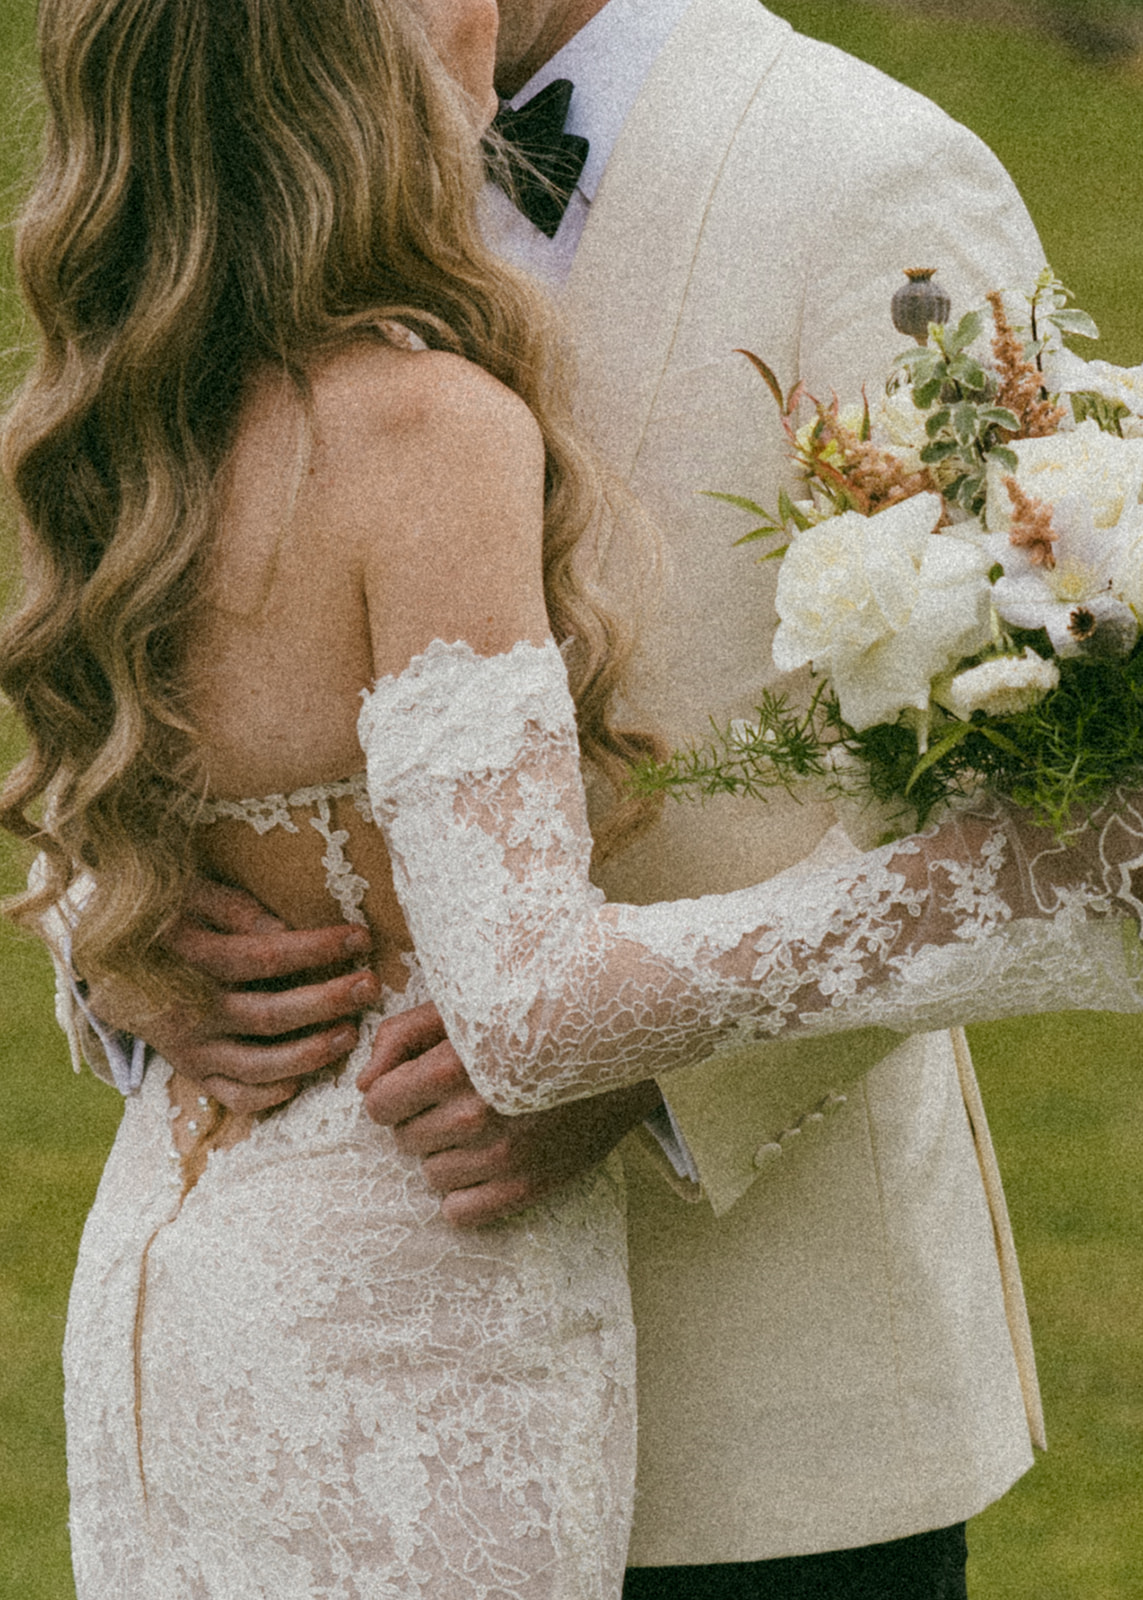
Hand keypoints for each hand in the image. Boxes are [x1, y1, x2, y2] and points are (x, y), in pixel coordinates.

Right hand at [87, 878, 380, 1112]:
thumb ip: (235, 909)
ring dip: (309, 1054)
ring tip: (350, 1034)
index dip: (316, 948)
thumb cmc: (166, 919)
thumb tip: (285, 931)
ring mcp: (190, 1048)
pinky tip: (301, 1080)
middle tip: (369, 986)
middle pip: (269, 1015)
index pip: (264, 956)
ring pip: (257, 1065)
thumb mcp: (192, 896)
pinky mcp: (191, 1072)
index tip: (361, 937)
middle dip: (327, 1001)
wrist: (107, 964)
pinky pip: (233, 1096)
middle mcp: (189, 1011)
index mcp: (190, 959)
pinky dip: (268, 1096)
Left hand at [358, 1002, 663, 1224]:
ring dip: (447, 1153)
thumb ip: (400, 1036)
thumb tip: (364, 1085)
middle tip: (460, 1097)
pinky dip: (467, 1191)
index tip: (416, 1084)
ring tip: (482, 1124)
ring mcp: (503, 1155)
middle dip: (423, 1119)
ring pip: (431, 1175)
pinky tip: (490, 1160)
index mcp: (452, 1066)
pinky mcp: (529, 1185)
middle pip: (405, 1140)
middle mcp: (474, 1115)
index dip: (392, 1094)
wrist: (618, 1051)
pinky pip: (460, 1212)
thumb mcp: (461, 1008)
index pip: (379, 1106)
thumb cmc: (531, 1021)